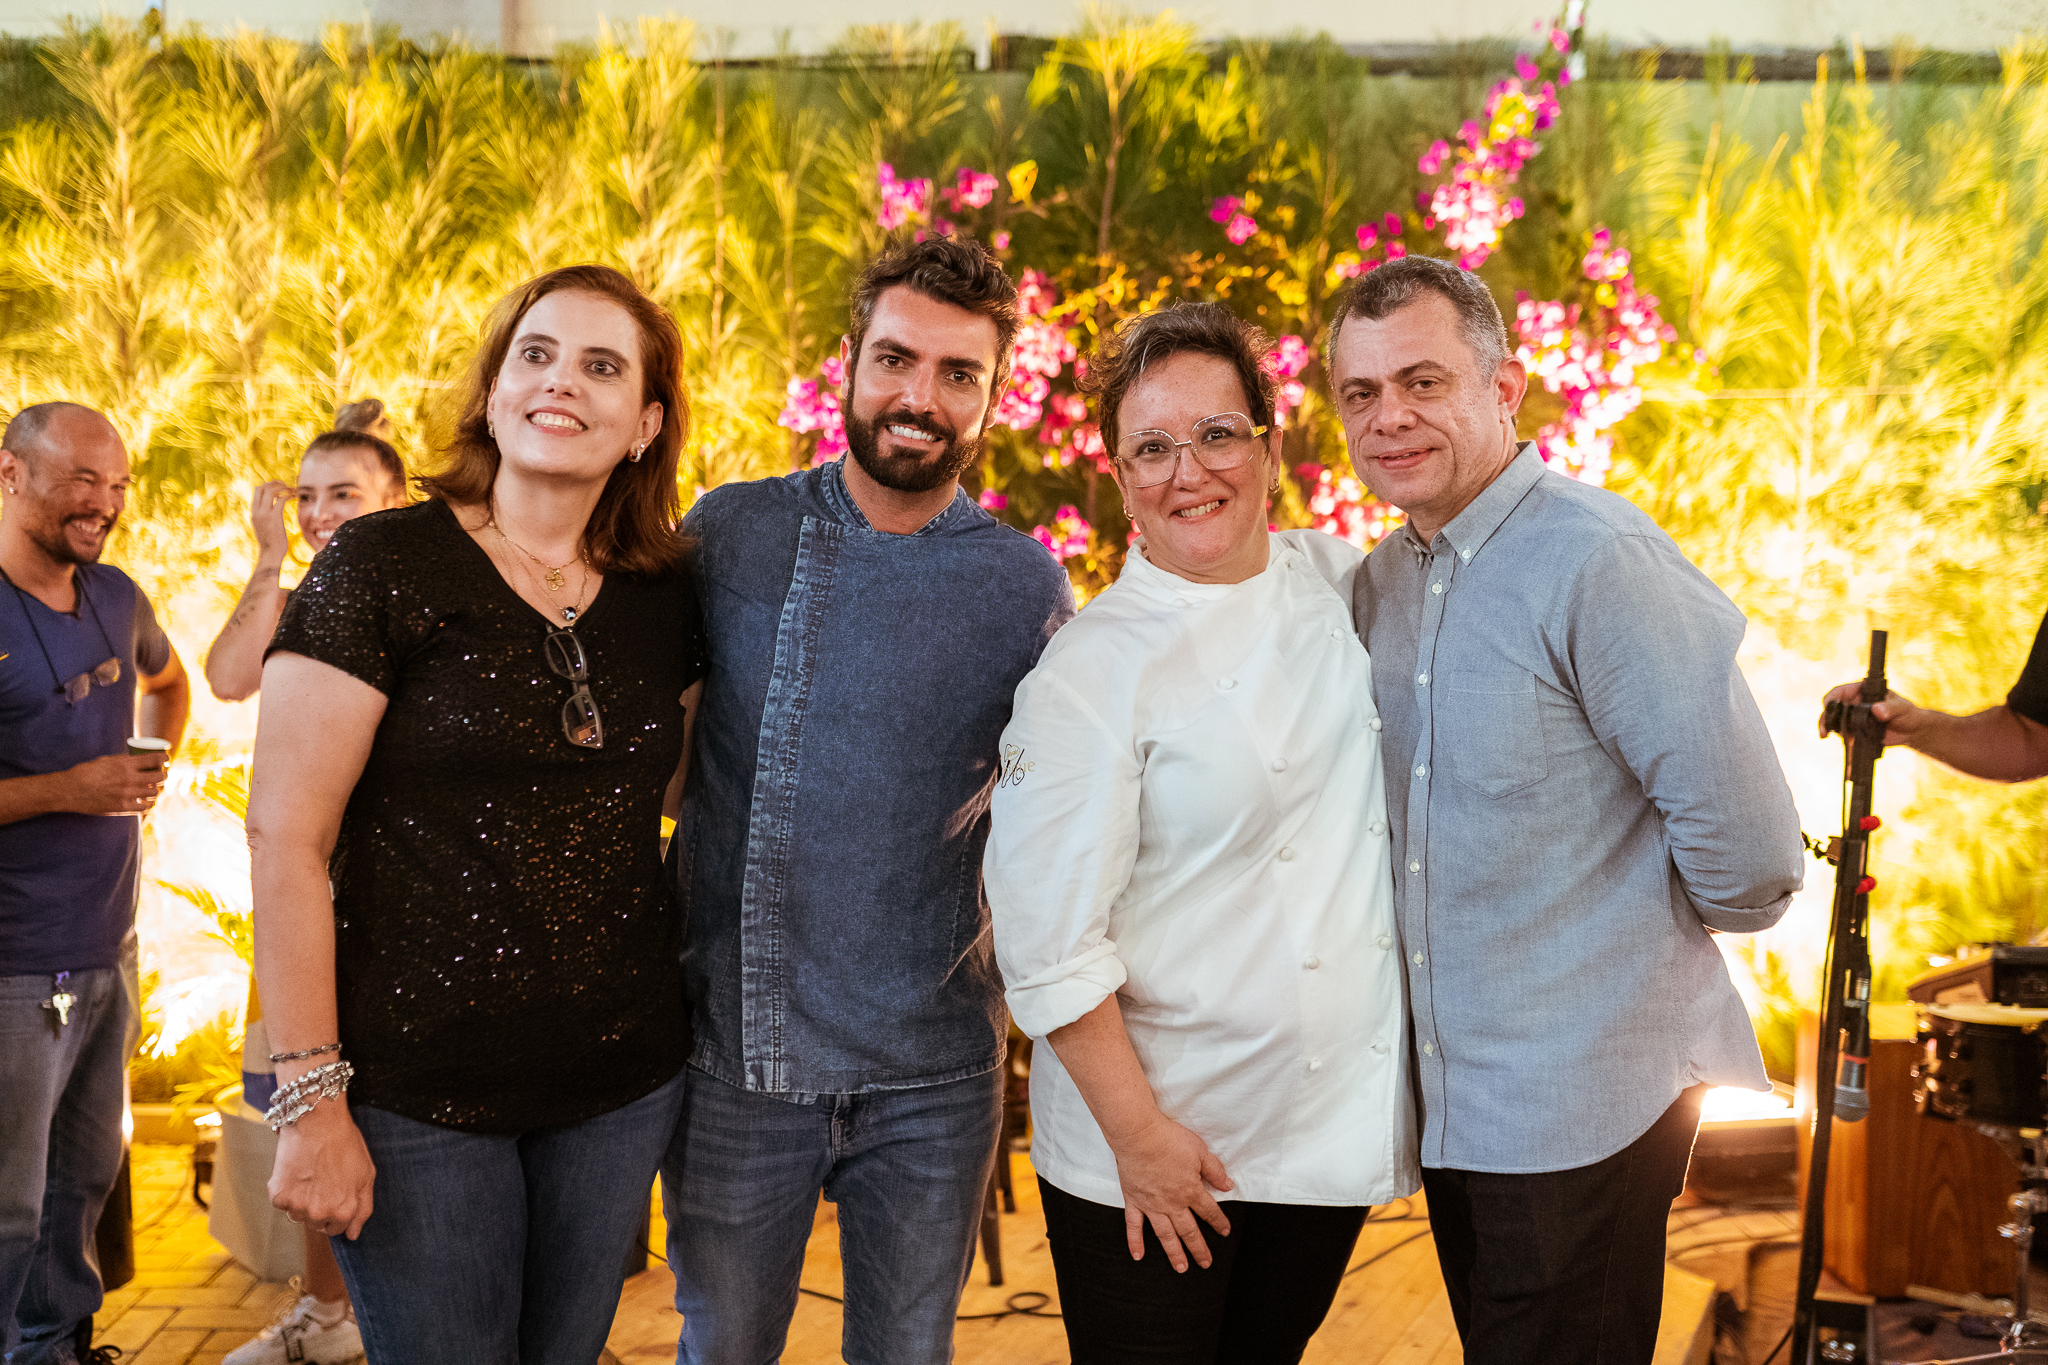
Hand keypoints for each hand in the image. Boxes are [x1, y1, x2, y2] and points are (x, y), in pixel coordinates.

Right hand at [57, 754, 164, 815]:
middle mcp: (129, 778)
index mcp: (125, 764)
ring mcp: (126, 794)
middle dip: (162, 775)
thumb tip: (141, 760)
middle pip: (159, 777)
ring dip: (155, 790)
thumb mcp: (106, 760)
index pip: (155, 759)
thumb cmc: (86, 773)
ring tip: (151, 788)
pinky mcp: (122, 807)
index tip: (165, 760)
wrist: (69, 790)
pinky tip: (145, 801)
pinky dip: (148, 803)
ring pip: (154, 792)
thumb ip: (125, 761)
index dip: (164, 759)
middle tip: (160, 775)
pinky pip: (146, 807)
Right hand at [249, 480, 291, 566]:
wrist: (270, 554)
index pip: (257, 491)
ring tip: (292, 490)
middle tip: (286, 485)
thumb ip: (265, 518)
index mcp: (254, 512)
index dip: (268, 486)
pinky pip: (281, 499)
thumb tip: (272, 514)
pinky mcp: (274, 517)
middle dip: (274, 483)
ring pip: (271, 491)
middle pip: (262, 487)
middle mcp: (257, 511)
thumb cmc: (271, 544)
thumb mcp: (264, 528)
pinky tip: (295, 497)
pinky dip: (289, 495)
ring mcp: (264, 514)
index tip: (279, 487)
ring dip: (283, 487)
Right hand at [270, 1098, 375, 1238]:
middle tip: (322, 1181)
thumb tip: (353, 1234)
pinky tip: (296, 1171)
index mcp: (344, 1211)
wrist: (317, 1121)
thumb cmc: (344, 1143)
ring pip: (298, 1215)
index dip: (337, 1211)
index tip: (334, 1194)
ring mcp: (297, 1206)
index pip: (337, 1229)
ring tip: (310, 1174)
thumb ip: (363, 1209)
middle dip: (320, 1207)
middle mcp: (320, 1214)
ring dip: (302, 1200)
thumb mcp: (366, 1175)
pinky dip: (286, 1191)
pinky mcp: (279, 1196)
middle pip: (316, 1224)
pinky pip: (282, 1204)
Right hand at [1107, 1111, 1233, 1271]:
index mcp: (1190, 1191)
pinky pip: (1134, 1225)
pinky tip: (1138, 1255)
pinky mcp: (1134, 1200)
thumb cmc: (1169, 1140)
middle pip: (1189, 1230)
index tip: (1225, 1231)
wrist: (1139, 1135)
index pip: (1209, 1211)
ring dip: (1174, 1253)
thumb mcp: (1200, 1151)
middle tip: (1205, 1263)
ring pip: (1165, 1235)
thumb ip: (1215, 1171)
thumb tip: (1228, 1185)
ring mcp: (1152, 1205)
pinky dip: (1135, 1241)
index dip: (1219, 1222)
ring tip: (1181, 1268)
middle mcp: (1172, 1203)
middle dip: (1199, 1248)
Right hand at [1819, 682, 1925, 745]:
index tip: (1828, 705)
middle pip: (1832, 707)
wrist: (1912, 731)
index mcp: (1862, 691)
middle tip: (1824, 728)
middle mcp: (1854, 703)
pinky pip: (1844, 734)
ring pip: (1834, 721)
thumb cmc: (1908, 713)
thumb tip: (1876, 710)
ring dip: (1828, 728)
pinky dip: (1841, 740)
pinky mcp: (1855, 731)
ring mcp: (1853, 717)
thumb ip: (1890, 708)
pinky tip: (1844, 744)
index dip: (1832, 697)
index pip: (1841, 691)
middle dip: (1825, 717)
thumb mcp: (1901, 708)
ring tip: (1825, 735)